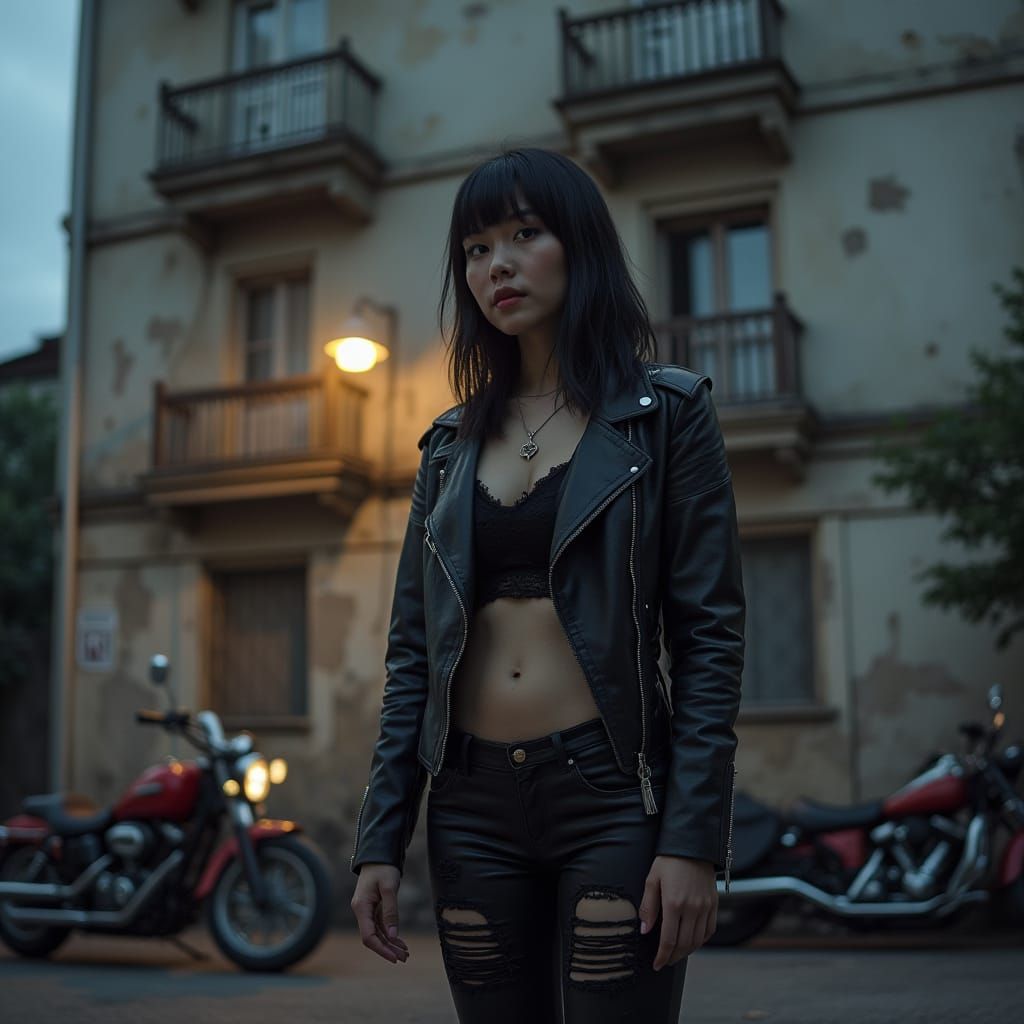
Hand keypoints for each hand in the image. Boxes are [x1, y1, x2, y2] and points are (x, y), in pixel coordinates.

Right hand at [350, 863, 409, 963]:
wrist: (379, 854)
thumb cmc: (383, 868)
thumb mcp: (389, 887)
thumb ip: (390, 911)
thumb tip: (392, 936)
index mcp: (361, 907)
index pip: (368, 936)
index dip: (381, 949)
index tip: (394, 958)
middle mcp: (362, 911)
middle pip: (373, 937)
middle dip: (388, 949)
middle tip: (405, 958)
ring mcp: (367, 910)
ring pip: (378, 933)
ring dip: (390, 944)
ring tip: (406, 953)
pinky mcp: (374, 907)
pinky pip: (381, 925)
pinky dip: (390, 934)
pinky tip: (401, 942)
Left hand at [639, 854, 716, 968]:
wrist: (693, 844)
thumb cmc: (669, 860)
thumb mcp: (652, 879)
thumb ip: (648, 906)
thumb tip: (645, 930)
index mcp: (674, 903)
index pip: (669, 940)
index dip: (662, 956)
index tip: (657, 964)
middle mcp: (692, 908)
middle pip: (684, 944)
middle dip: (673, 957)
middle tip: (665, 962)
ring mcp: (705, 907)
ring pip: (698, 940)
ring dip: (687, 951)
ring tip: (676, 954)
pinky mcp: (714, 904)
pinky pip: (710, 930)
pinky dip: (701, 940)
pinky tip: (693, 941)